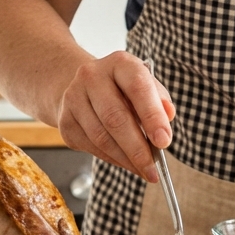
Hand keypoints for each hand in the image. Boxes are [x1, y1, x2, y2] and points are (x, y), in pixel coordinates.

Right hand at [56, 51, 175, 182]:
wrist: (81, 87)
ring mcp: (74, 98)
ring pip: (101, 137)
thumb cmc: (121, 89)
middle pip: (116, 118)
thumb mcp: (145, 85)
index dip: (152, 116)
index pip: (137, 88)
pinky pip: (91, 147)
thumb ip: (159, 100)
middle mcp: (92, 76)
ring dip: (125, 159)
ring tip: (143, 170)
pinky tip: (126, 163)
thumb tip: (168, 116)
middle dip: (138, 149)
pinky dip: (112, 159)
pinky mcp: (65, 121)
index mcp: (119, 63)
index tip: (164, 141)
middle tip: (154, 170)